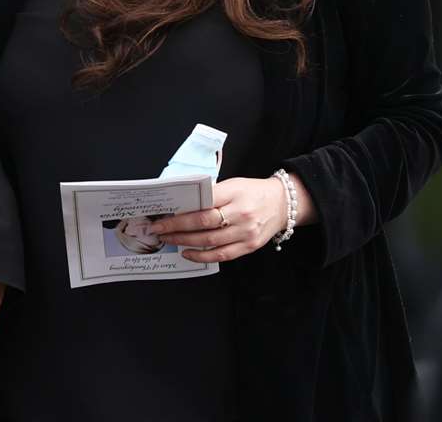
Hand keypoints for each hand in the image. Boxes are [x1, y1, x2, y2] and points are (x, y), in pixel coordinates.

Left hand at [151, 175, 299, 262]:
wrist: (282, 203)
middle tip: (158, 229)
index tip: (163, 215)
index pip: (203, 203)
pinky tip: (188, 253)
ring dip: (185, 242)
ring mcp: (246, 232)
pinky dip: (203, 256)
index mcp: (234, 193)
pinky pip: (223, 255)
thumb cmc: (252, 191)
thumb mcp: (232, 184)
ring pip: (210, 241)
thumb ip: (211, 194)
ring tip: (169, 240)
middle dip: (177, 228)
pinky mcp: (249, 246)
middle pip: (203, 223)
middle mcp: (241, 214)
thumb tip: (183, 204)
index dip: (181, 212)